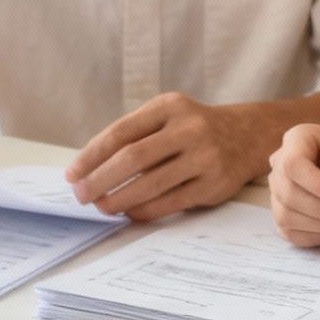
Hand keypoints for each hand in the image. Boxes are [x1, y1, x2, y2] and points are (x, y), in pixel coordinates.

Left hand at [65, 93, 273, 220]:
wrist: (248, 136)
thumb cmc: (193, 128)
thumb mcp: (167, 116)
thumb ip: (135, 135)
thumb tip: (90, 169)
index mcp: (170, 107)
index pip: (121, 132)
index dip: (91, 156)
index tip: (72, 174)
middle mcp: (189, 129)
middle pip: (133, 158)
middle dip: (101, 180)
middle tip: (81, 195)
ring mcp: (204, 157)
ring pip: (151, 184)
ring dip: (120, 199)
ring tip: (102, 206)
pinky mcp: (214, 185)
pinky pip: (171, 202)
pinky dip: (145, 210)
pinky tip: (129, 213)